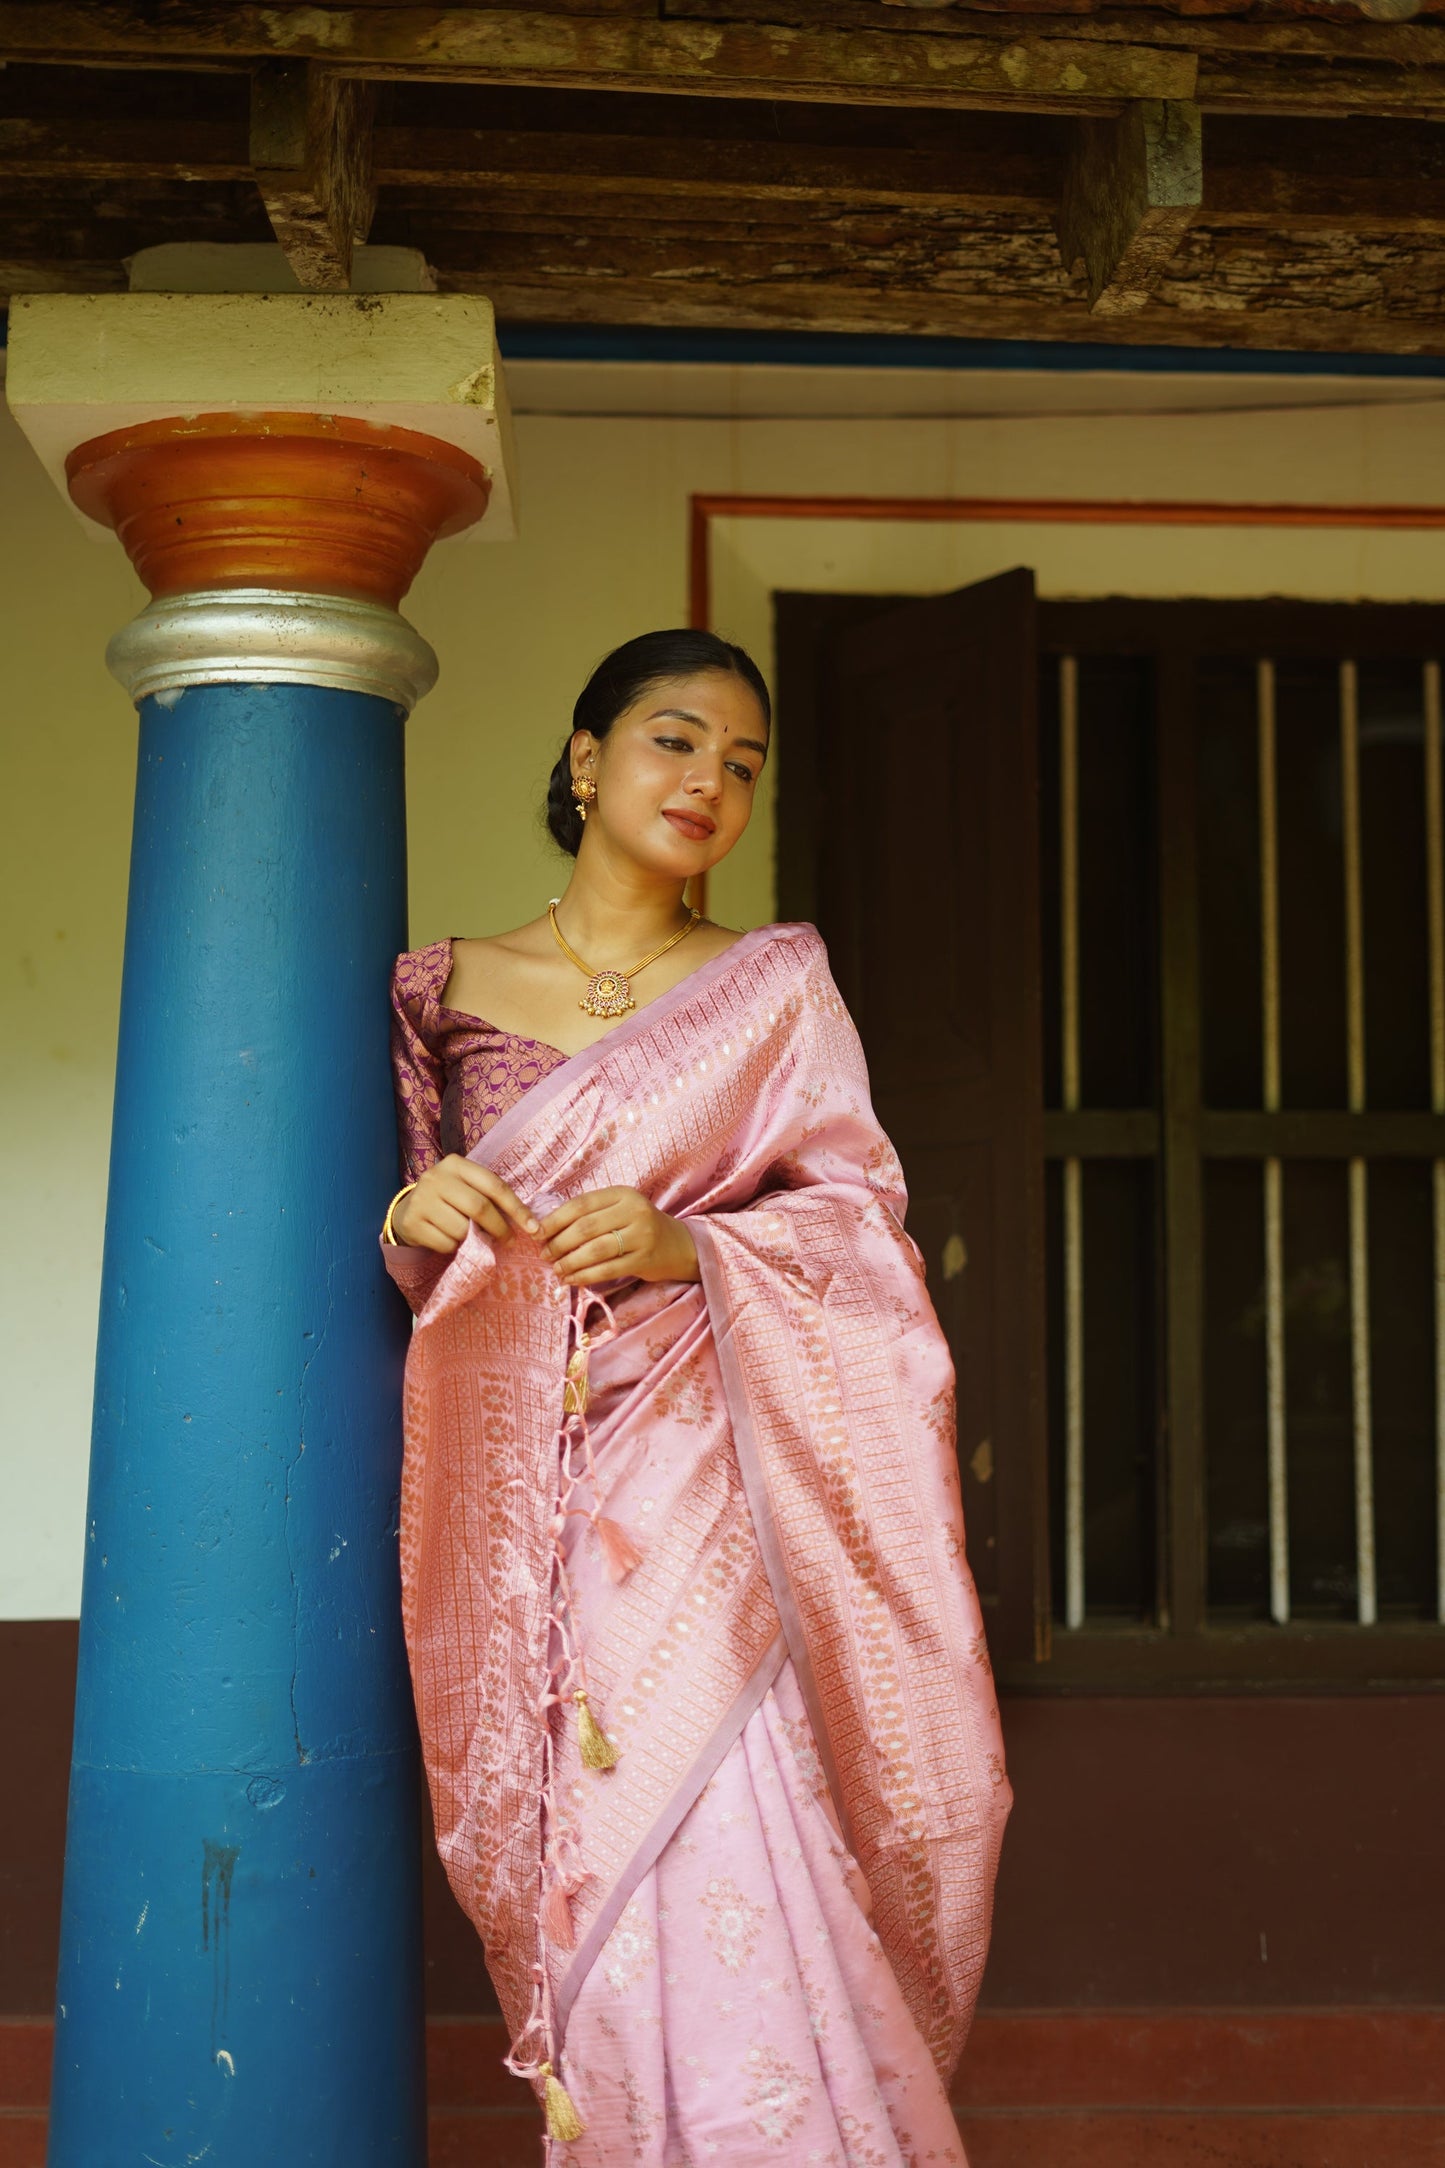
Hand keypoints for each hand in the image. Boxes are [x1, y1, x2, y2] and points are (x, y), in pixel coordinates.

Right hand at [390, 1154, 540, 1254]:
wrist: (408, 1209)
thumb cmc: (448, 1198)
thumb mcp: (466, 1187)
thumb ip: (488, 1196)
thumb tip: (525, 1222)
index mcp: (456, 1164)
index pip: (494, 1185)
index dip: (517, 1208)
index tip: (533, 1227)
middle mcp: (436, 1178)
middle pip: (479, 1207)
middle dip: (499, 1228)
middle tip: (509, 1241)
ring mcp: (422, 1199)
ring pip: (461, 1229)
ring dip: (472, 1239)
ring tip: (470, 1236)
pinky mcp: (412, 1222)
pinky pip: (445, 1244)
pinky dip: (454, 1247)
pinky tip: (449, 1240)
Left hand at [538, 1185, 698, 1286]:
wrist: (678, 1245)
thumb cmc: (639, 1226)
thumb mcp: (619, 1210)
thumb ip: (590, 1214)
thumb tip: (546, 1228)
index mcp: (623, 1194)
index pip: (581, 1205)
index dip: (555, 1220)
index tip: (536, 1233)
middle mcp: (634, 1211)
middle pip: (586, 1227)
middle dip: (559, 1243)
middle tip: (544, 1255)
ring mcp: (642, 1236)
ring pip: (595, 1250)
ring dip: (570, 1262)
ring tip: (557, 1269)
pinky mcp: (644, 1260)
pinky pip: (607, 1270)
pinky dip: (585, 1276)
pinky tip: (572, 1279)